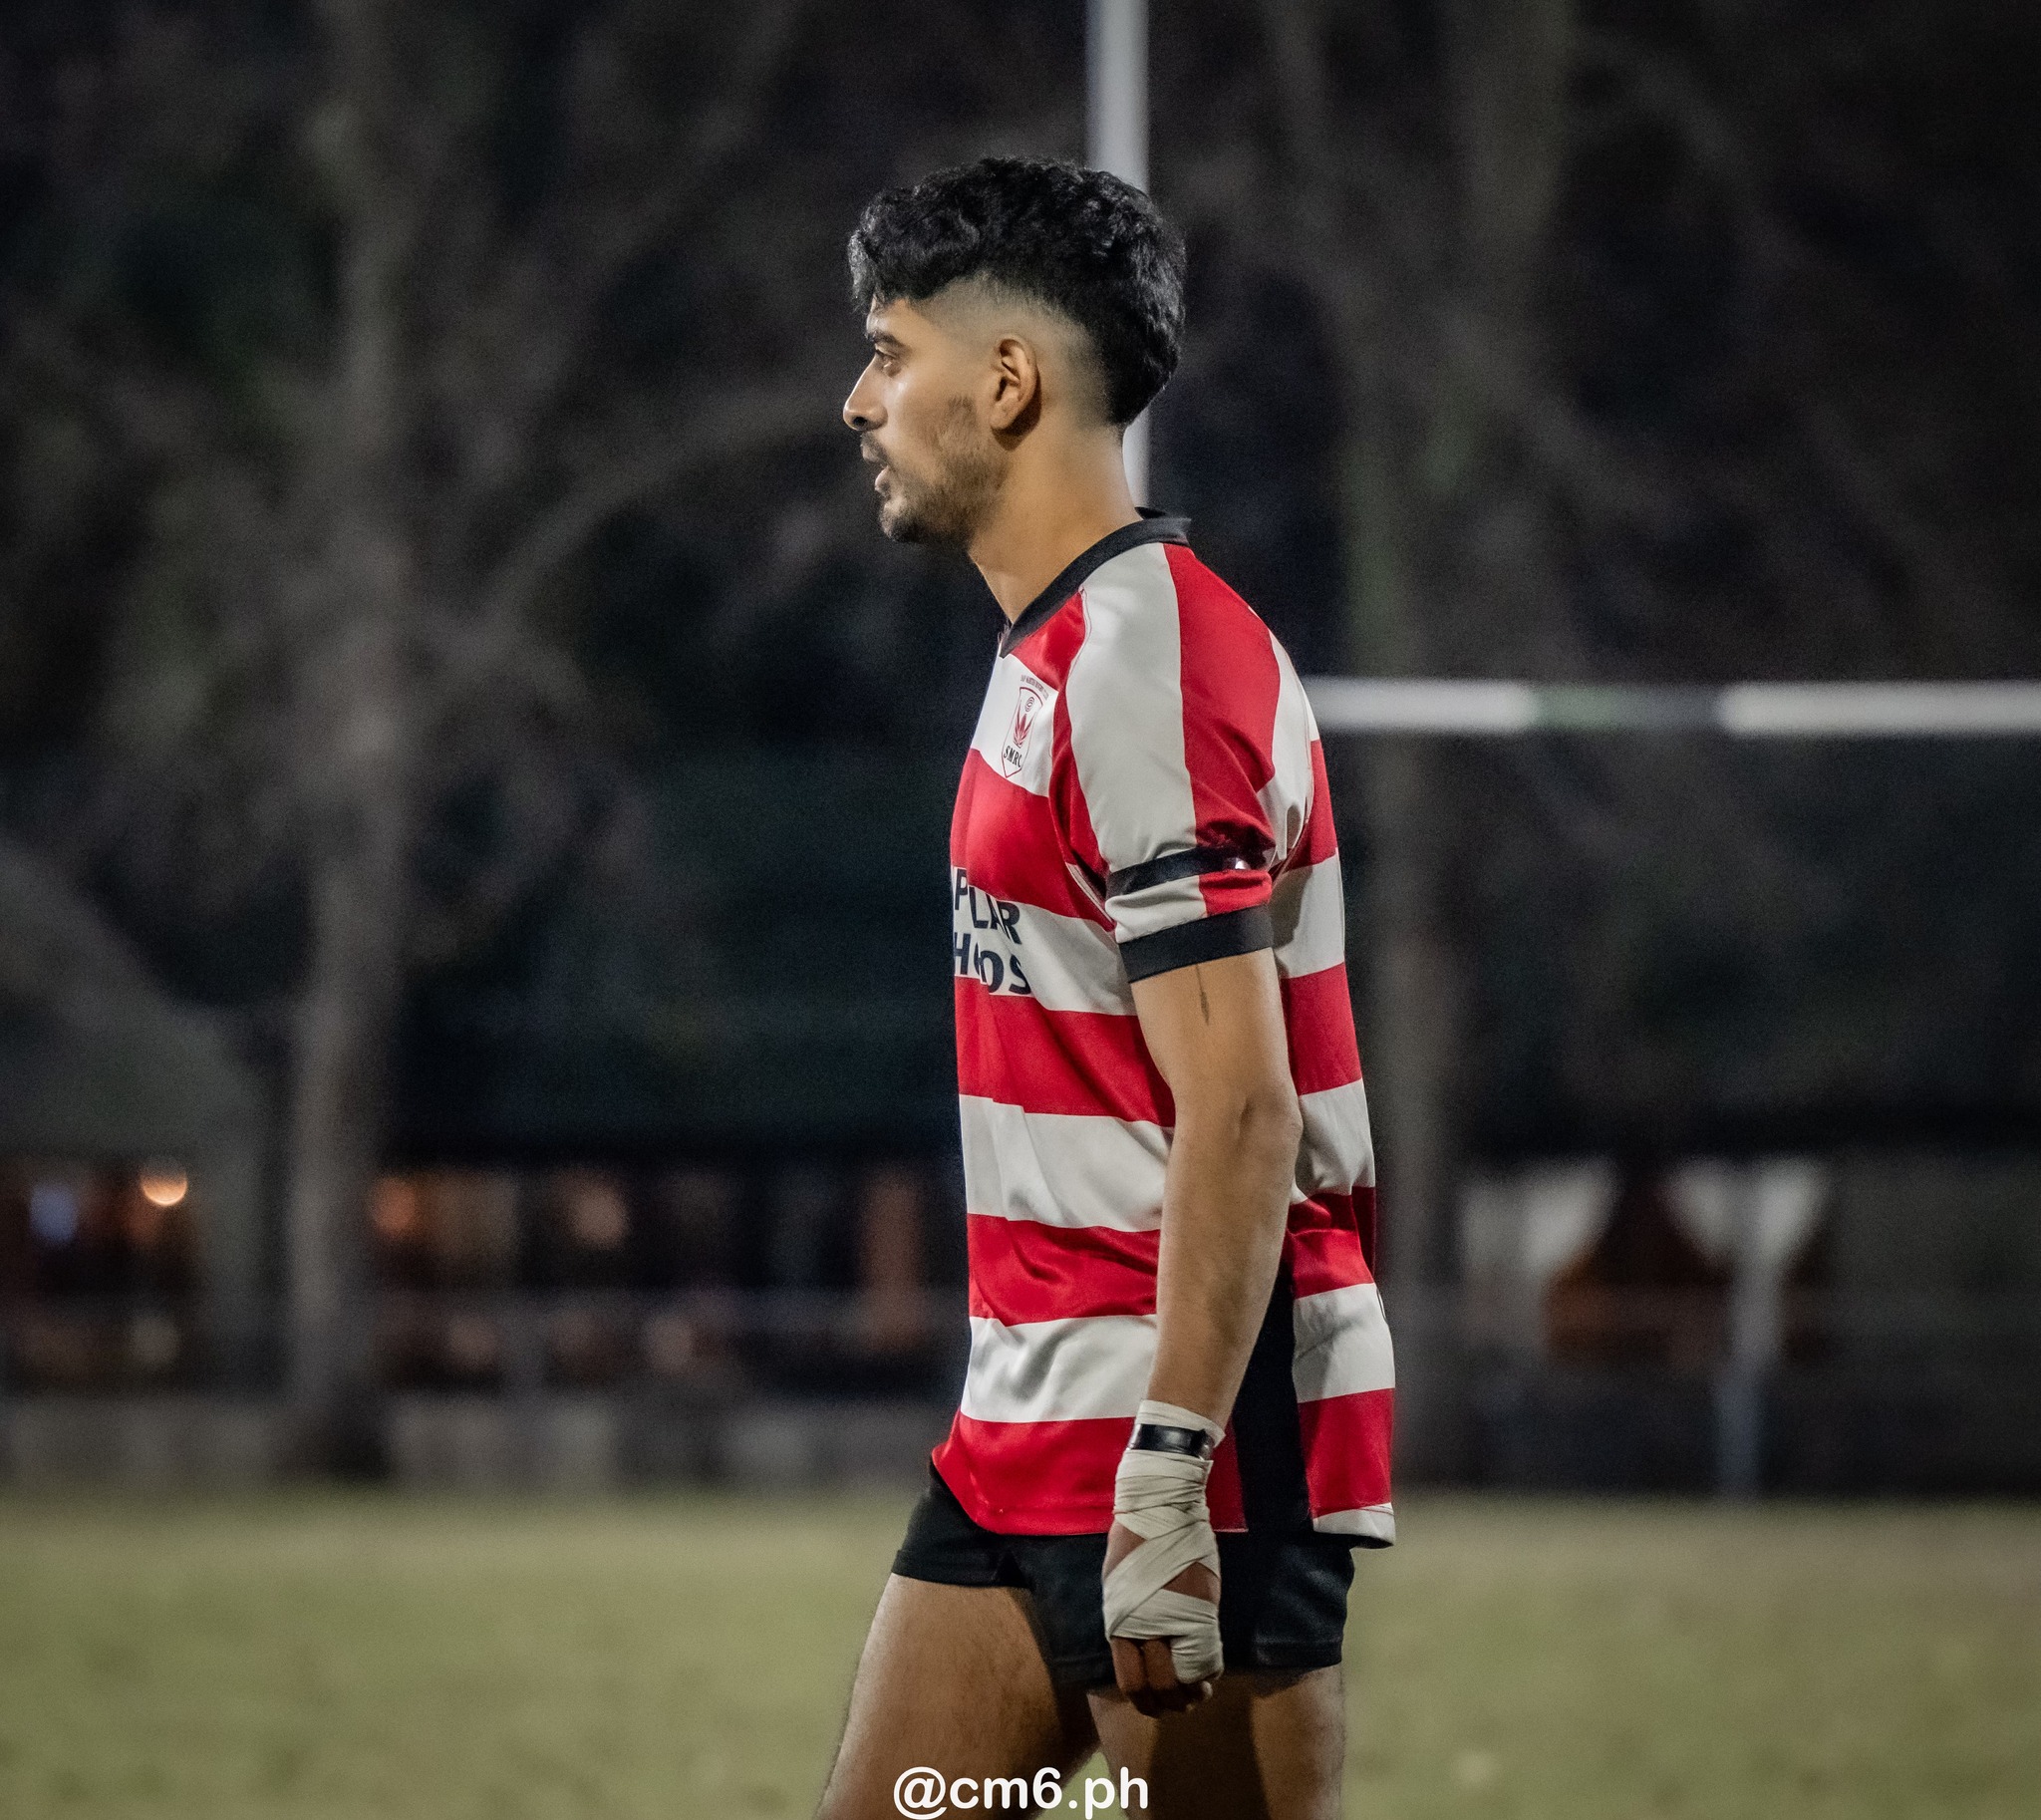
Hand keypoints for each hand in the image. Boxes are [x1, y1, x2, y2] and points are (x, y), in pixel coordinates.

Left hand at [1103, 1518, 1219, 1715]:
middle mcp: (1150, 1627)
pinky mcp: (1205, 1609)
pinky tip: (1207, 1672)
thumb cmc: (1133, 1543)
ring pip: (1189, 1677)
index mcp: (1122, 1623)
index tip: (1154, 1704)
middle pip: (1162, 1686)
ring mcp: (1181, 1619)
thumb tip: (1140, 1650)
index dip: (1145, 1701)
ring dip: (1193, 1691)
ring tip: (1195, 1693)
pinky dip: (1209, 1672)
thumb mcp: (1118, 1587)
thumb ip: (1128, 1622)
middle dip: (1170, 1702)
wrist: (1162, 1508)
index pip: (1132, 1682)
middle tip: (1178, 1703)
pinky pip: (1210, 1656)